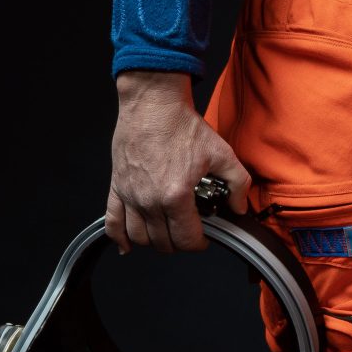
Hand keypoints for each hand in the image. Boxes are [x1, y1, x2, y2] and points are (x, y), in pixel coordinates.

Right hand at [106, 71, 251, 253]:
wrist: (153, 105)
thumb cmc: (183, 127)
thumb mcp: (222, 153)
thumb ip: (237, 183)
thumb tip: (239, 207)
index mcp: (175, 196)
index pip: (186, 239)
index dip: (199, 244)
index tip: (205, 238)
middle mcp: (149, 201)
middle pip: (162, 242)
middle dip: (179, 243)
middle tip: (188, 231)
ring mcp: (130, 196)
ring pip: (139, 238)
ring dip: (154, 241)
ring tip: (167, 232)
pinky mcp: (117, 188)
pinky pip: (112, 222)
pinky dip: (119, 238)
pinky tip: (127, 246)